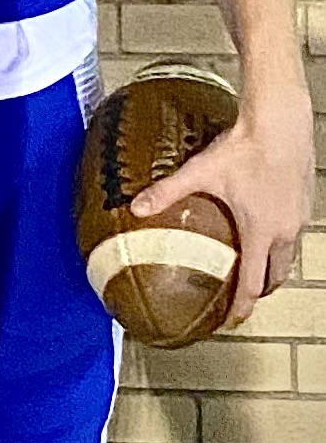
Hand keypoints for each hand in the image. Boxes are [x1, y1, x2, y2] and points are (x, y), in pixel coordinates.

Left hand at [132, 86, 314, 325]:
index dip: (242, 307)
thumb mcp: (202, 171)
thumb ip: (168, 191)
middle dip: (260, 289)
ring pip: (289, 254)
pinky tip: (267, 225)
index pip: (253, 283)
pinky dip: (281, 240)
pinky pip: (295, 232)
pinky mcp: (305, 201)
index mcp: (261, 233)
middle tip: (242, 295)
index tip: (232, 320)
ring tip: (253, 263)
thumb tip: (136, 206)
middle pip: (276, 275)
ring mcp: (299, 217)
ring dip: (273, 264)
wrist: (281, 122)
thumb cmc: (246, 147)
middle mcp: (285, 231)